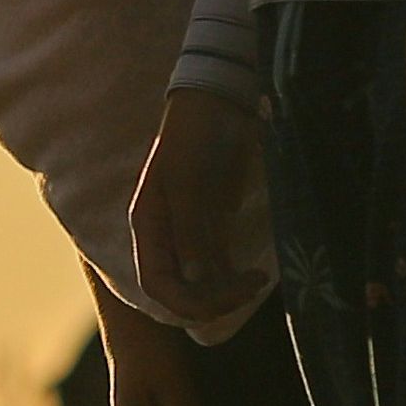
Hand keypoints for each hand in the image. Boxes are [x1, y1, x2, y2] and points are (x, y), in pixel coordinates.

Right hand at [127, 92, 265, 328]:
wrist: (218, 104)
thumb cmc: (194, 136)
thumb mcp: (188, 181)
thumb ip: (190, 230)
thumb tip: (195, 278)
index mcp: (148, 224)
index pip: (156, 282)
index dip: (185, 301)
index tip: (224, 299)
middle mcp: (166, 235)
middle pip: (181, 289)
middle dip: (212, 299)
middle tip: (249, 289)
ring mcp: (191, 232)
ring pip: (203, 282)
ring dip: (228, 291)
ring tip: (257, 281)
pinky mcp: (214, 226)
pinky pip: (221, 265)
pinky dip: (236, 277)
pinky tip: (257, 273)